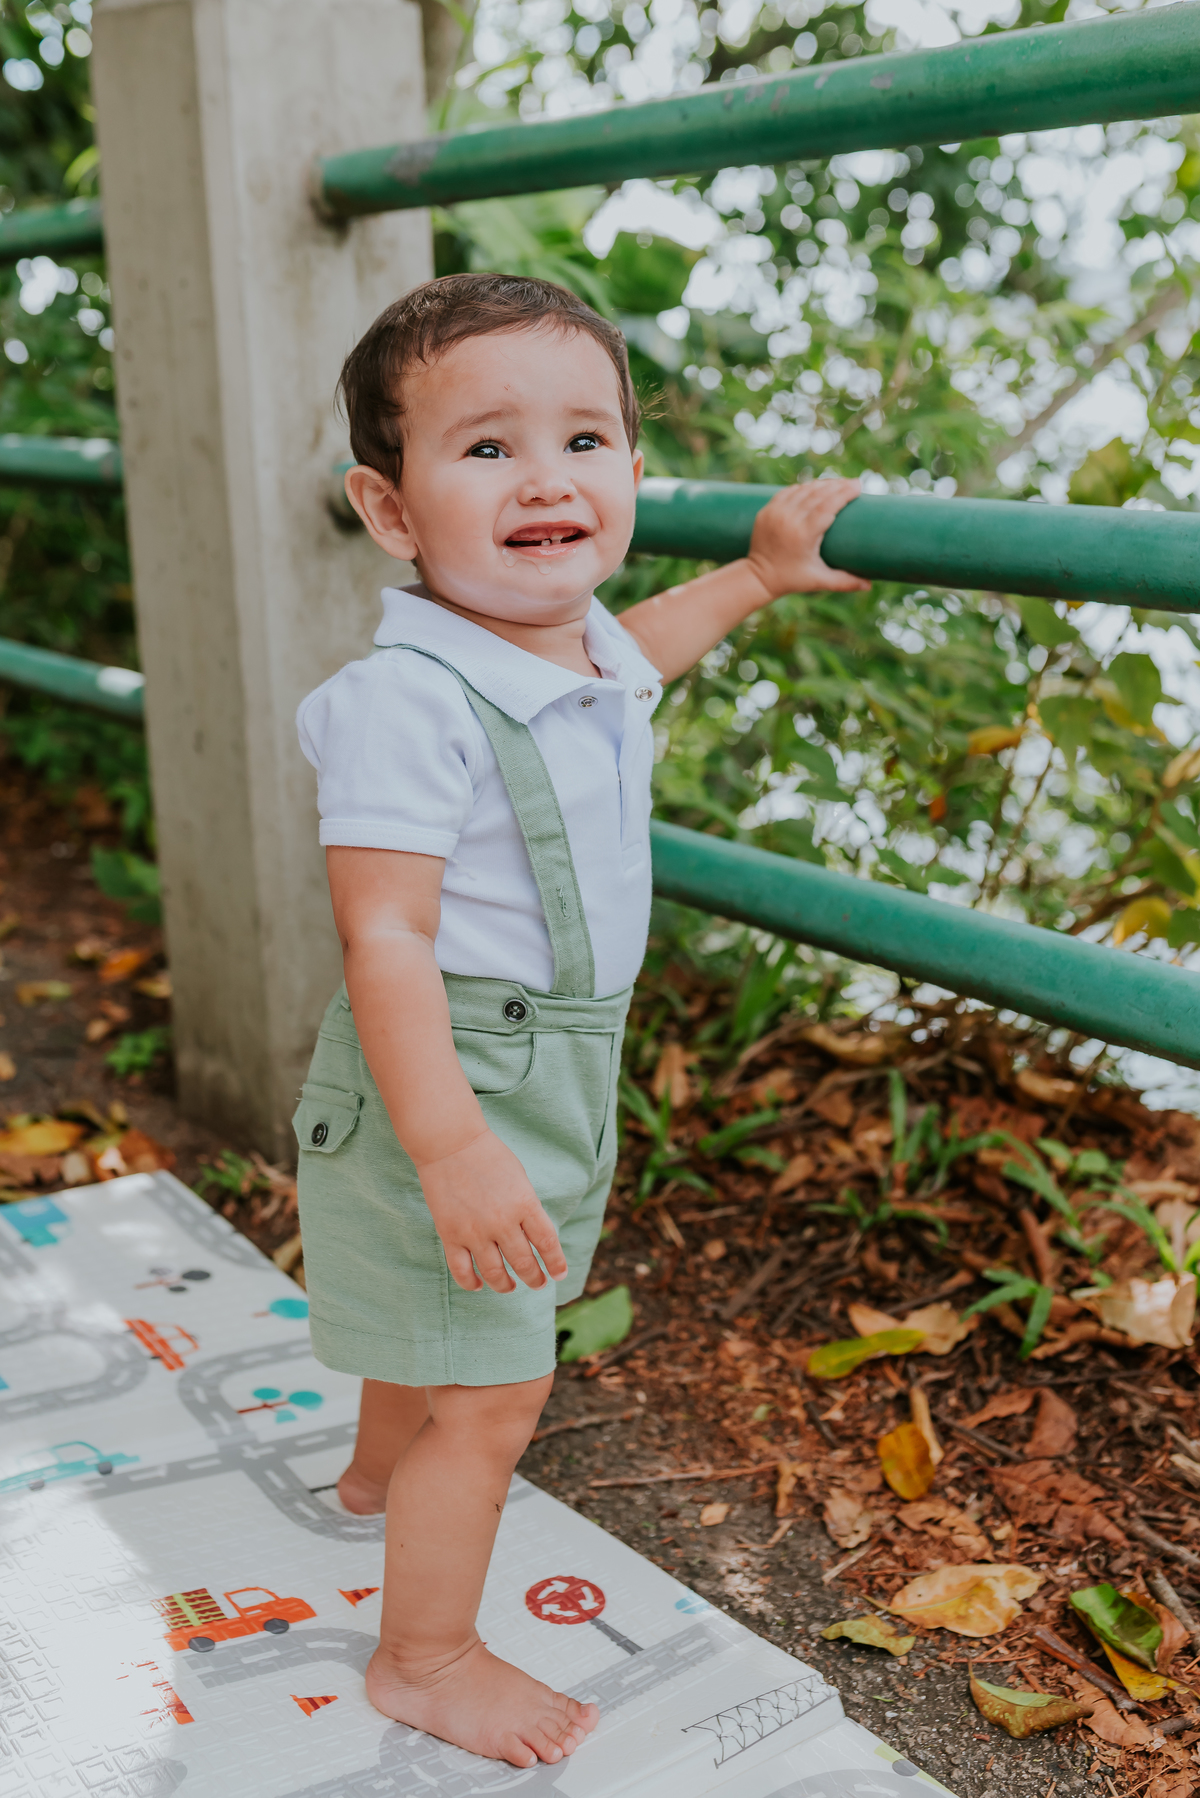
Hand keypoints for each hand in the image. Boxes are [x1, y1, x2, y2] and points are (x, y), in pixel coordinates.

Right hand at [416, 1129, 567, 1293]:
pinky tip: (479, 1284)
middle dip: (535, 1278)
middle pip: (524, 1263)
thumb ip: (526, 1209)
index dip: (556, 1263)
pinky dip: (472, 1283)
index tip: (559, 1274)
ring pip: (495, 1273)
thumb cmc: (488, 1156)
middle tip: (538, 1283)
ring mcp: (475, 1231)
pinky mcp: (451, 1235)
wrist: (450, 1143)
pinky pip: (462, 1270)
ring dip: (505, 1285)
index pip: (547, 1243)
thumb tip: (532, 1239)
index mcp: (525, 1204)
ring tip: (509, 1287)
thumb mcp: (519, 1179)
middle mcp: (503, 1222)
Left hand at [744, 477, 871, 601]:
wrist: (757, 577)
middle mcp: (788, 520)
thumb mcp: (819, 581)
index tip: (858, 486)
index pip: (827, 506)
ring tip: (838, 483)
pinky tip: (816, 487)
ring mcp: (775, 513)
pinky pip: (789, 492)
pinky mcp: (767, 510)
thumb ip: (845, 582)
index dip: (844, 494)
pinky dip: (804, 488)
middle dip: (837, 485)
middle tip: (853, 483)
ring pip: (803, 490)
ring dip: (822, 484)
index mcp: (803, 534)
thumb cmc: (791, 580)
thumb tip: (869, 586)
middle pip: (817, 494)